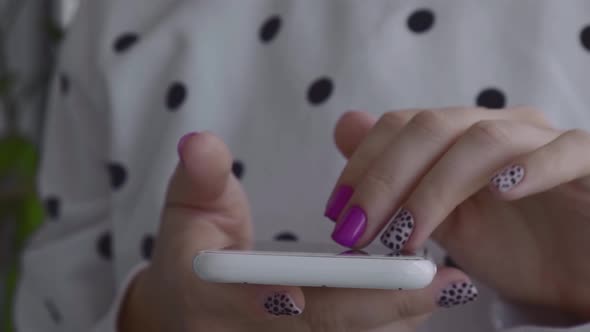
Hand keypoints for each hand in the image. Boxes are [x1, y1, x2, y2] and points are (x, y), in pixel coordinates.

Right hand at [119, 132, 468, 331]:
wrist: (195, 299)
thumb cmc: (194, 248)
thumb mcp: (189, 209)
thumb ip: (198, 177)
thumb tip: (200, 142)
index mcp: (215, 302)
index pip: (267, 301)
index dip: (317, 288)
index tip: (364, 262)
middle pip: (326, 326)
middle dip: (385, 303)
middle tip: (445, 279)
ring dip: (398, 313)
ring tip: (450, 285)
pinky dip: (390, 318)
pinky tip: (426, 295)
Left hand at [327, 108, 589, 319]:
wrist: (580, 275)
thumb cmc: (517, 248)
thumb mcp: (444, 219)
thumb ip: (400, 179)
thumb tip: (344, 126)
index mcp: (463, 137)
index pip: (402, 127)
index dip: (363, 164)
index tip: (337, 211)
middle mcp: (500, 128)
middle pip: (431, 128)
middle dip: (385, 180)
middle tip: (358, 229)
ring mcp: (545, 141)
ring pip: (482, 140)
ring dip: (435, 189)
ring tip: (407, 235)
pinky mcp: (588, 161)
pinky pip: (565, 151)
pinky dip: (531, 167)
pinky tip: (502, 191)